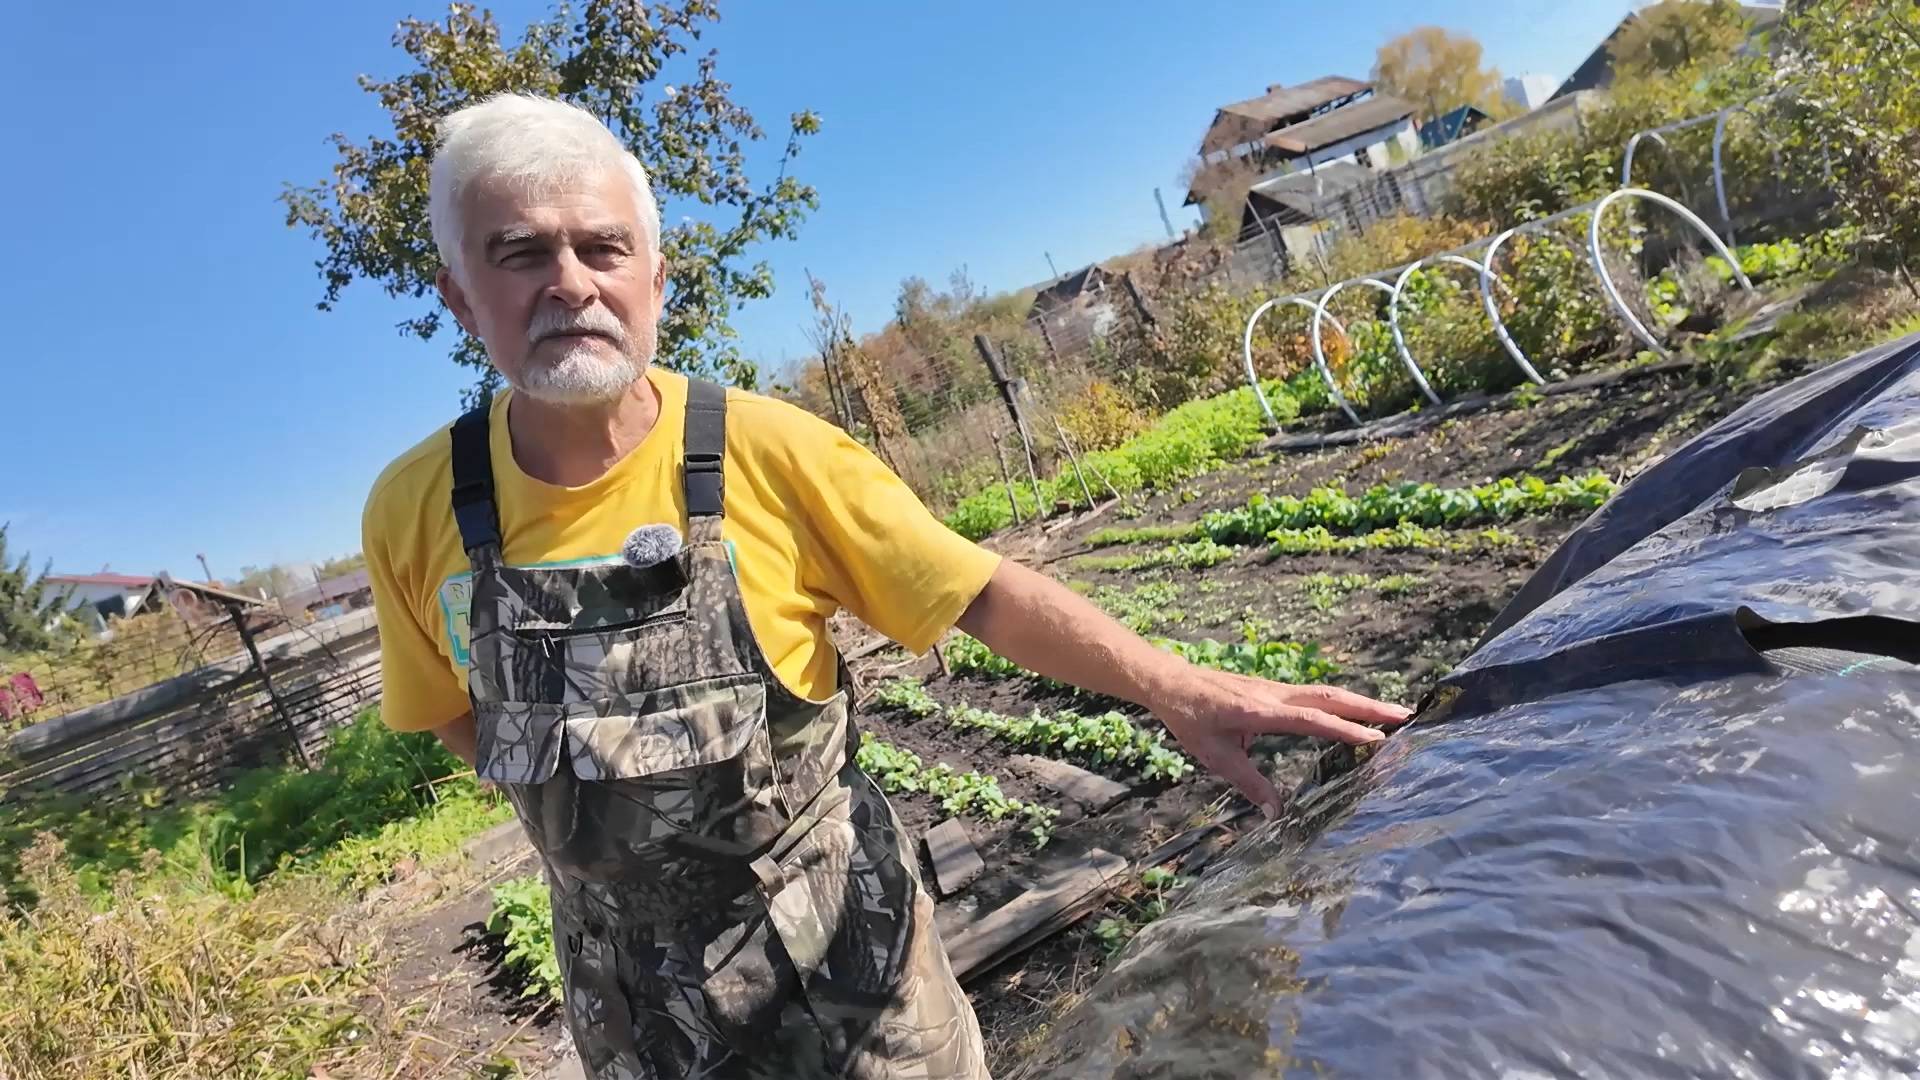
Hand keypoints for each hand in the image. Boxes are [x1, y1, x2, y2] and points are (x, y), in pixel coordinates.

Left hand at [1151, 667, 1411, 818]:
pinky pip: (1316, 694)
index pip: (1310, 720)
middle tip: (1406, 716)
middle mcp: (1275, 695)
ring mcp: (1277, 688)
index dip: (1344, 730)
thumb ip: (1249, 784)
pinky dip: (1342, 702)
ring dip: (1361, 702)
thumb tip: (1277, 816)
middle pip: (1330, 698)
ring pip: (1327, 693)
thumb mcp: (1215, 756)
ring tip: (1395, 713)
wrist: (1172, 682)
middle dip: (1369, 707)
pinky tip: (1358, 712)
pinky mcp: (1275, 689)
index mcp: (1260, 711)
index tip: (1376, 740)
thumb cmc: (1190, 720)